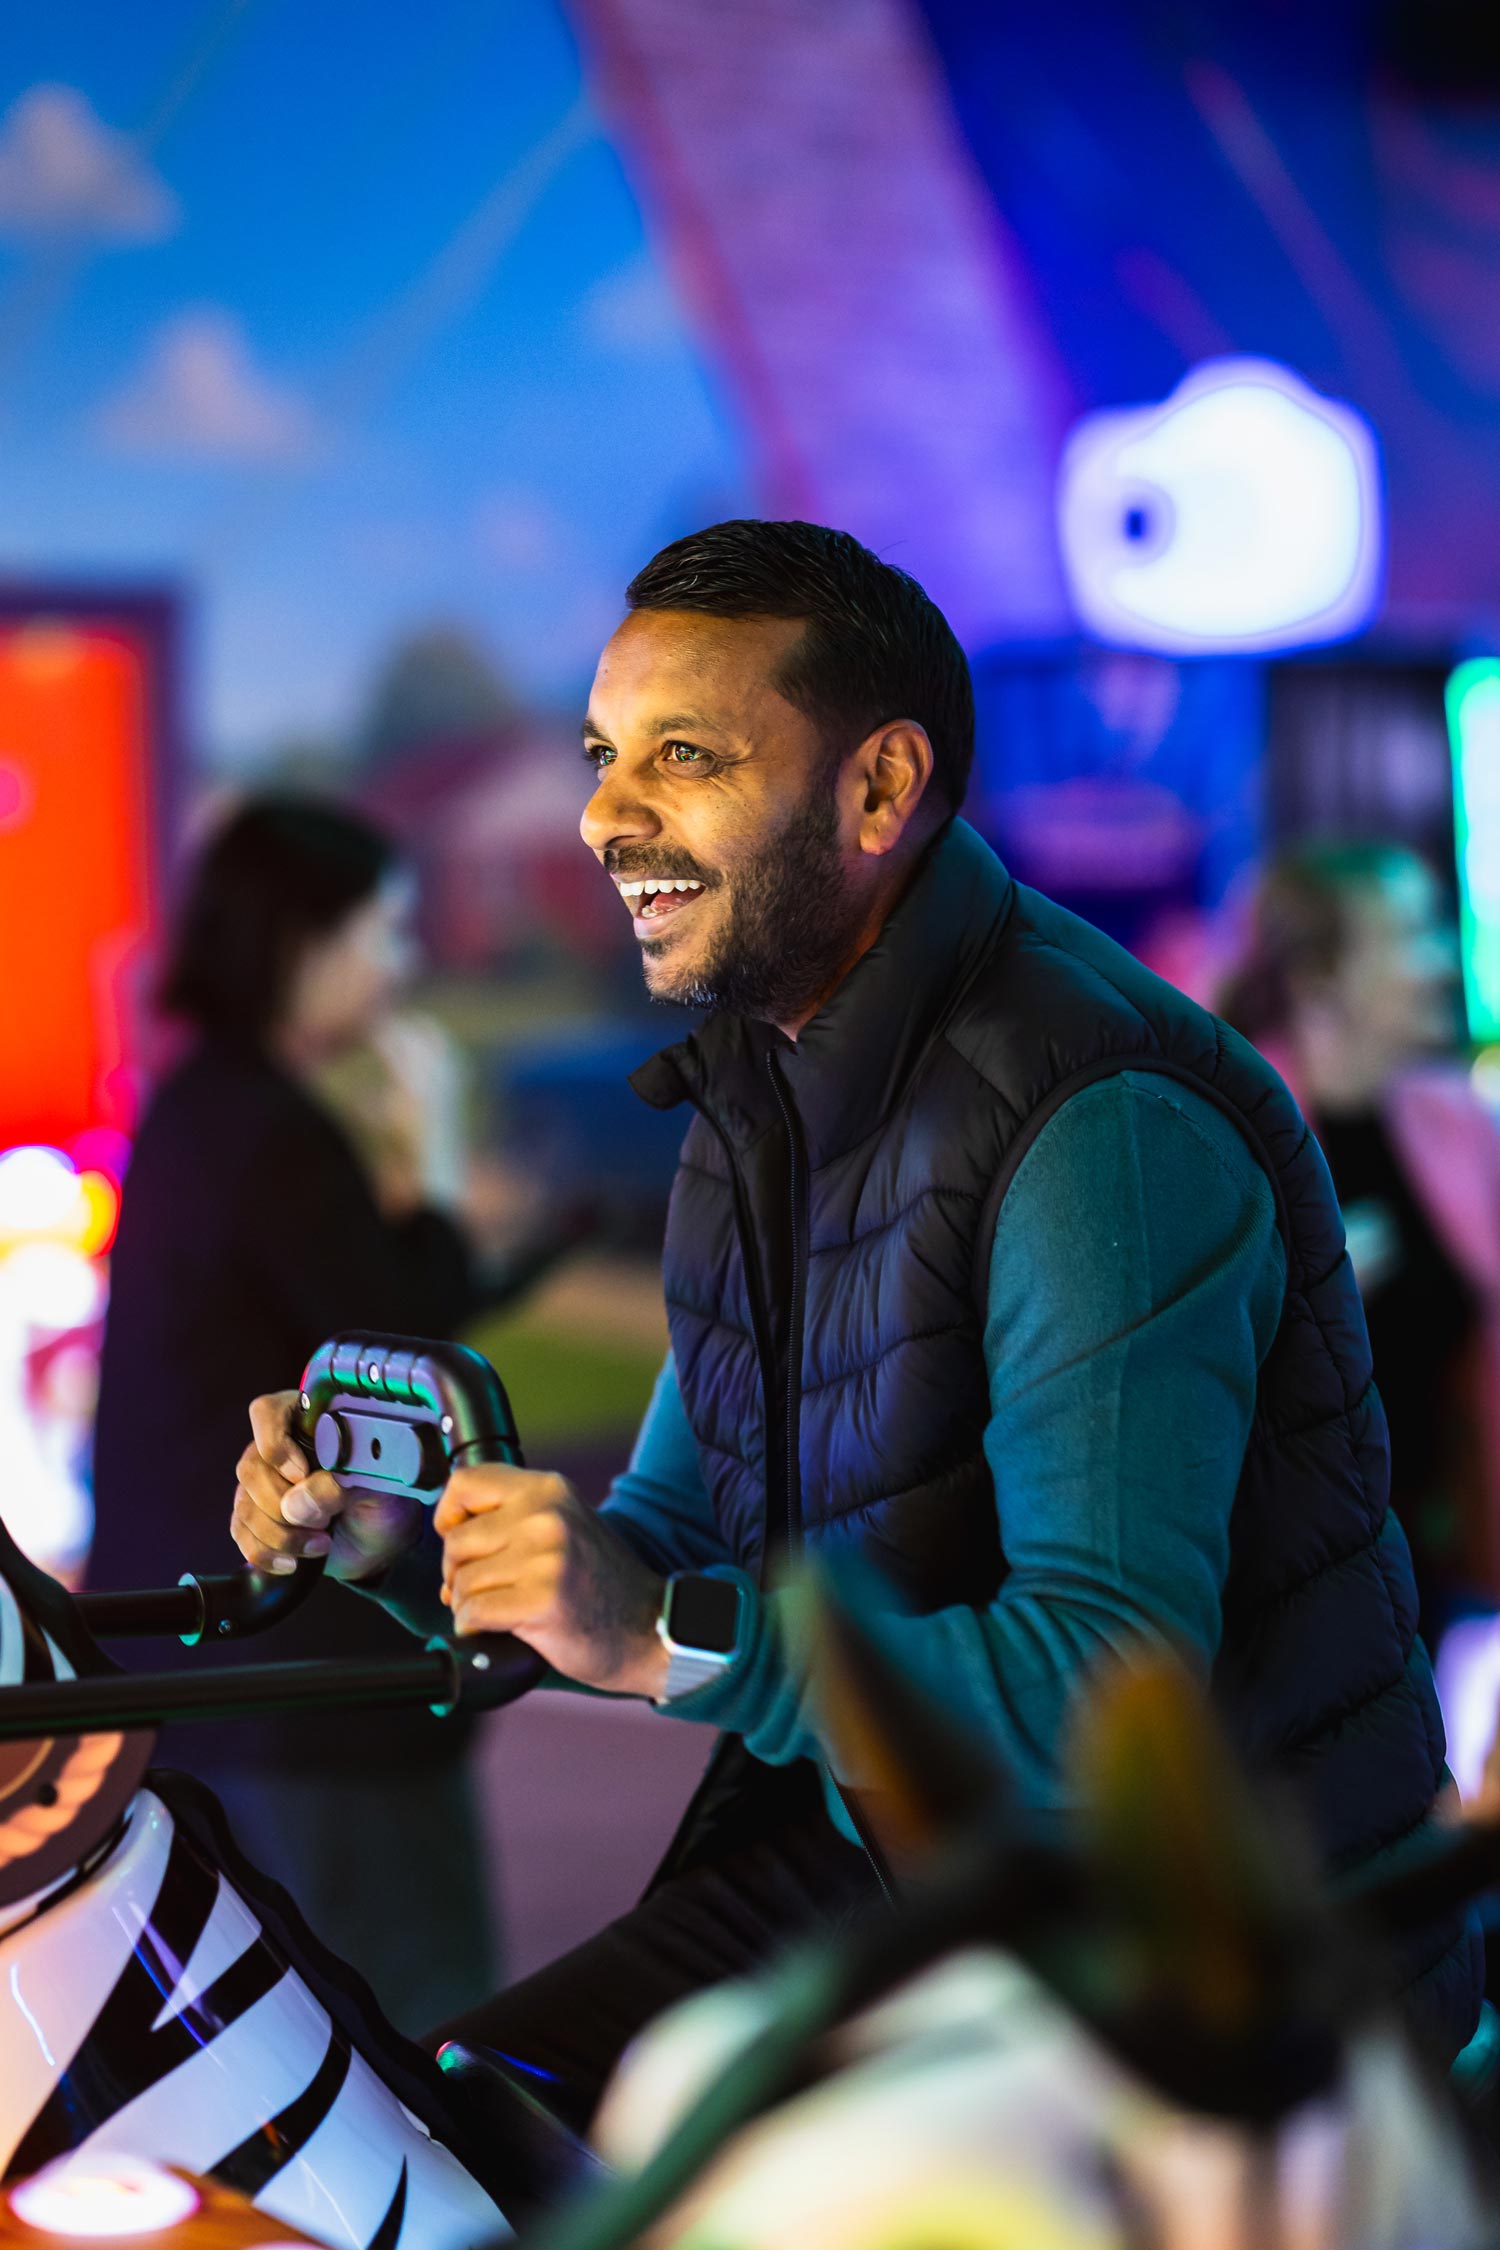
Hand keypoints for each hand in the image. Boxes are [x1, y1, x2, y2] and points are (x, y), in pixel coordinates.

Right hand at [231, 1391, 423, 1583]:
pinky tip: (293, 1561)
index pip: (267, 1414)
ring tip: (321, 1543)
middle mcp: (279, 1449)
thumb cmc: (382, 1500)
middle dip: (284, 1503)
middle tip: (324, 1519)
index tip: (301, 1474)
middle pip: (252, 1467)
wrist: (381, 1542)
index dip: (276, 1445)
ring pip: (246, 1506)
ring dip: (281, 1535)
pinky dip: (266, 1553)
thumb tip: (295, 1504)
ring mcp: (264, 1485)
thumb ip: (339, 1486)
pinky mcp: (257, 1519)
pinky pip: (242, 1534)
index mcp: (309, 1422)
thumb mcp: (375, 1486)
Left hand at [435, 1466, 667, 1696]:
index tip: (460, 1538)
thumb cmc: (599, 1583)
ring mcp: (546, 1558)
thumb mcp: (564, 1524)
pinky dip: (475, 1628)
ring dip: (469, 1605)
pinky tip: (501, 1629)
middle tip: (487, 1588)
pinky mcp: (542, 1601)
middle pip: (456, 1541)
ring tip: (503, 1609)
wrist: (649, 1627)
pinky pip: (472, 1613)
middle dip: (458, 1573)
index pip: (465, 1481)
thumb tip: (447, 1533)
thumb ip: (513, 1516)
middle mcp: (546, 1516)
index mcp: (549, 1489)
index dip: (450, 1515)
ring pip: (461, 1582)